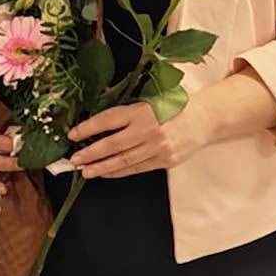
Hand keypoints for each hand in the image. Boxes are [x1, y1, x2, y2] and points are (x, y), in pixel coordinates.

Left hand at [68, 100, 209, 178]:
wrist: (203, 120)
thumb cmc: (172, 108)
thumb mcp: (148, 102)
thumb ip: (126, 114)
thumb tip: (95, 126)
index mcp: (141, 111)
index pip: (107, 120)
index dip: (87, 128)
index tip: (72, 135)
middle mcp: (148, 130)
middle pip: (112, 145)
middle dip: (90, 153)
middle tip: (74, 159)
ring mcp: (157, 148)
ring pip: (123, 160)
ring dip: (102, 167)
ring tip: (86, 171)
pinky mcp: (164, 161)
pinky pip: (136, 168)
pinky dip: (119, 172)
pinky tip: (106, 173)